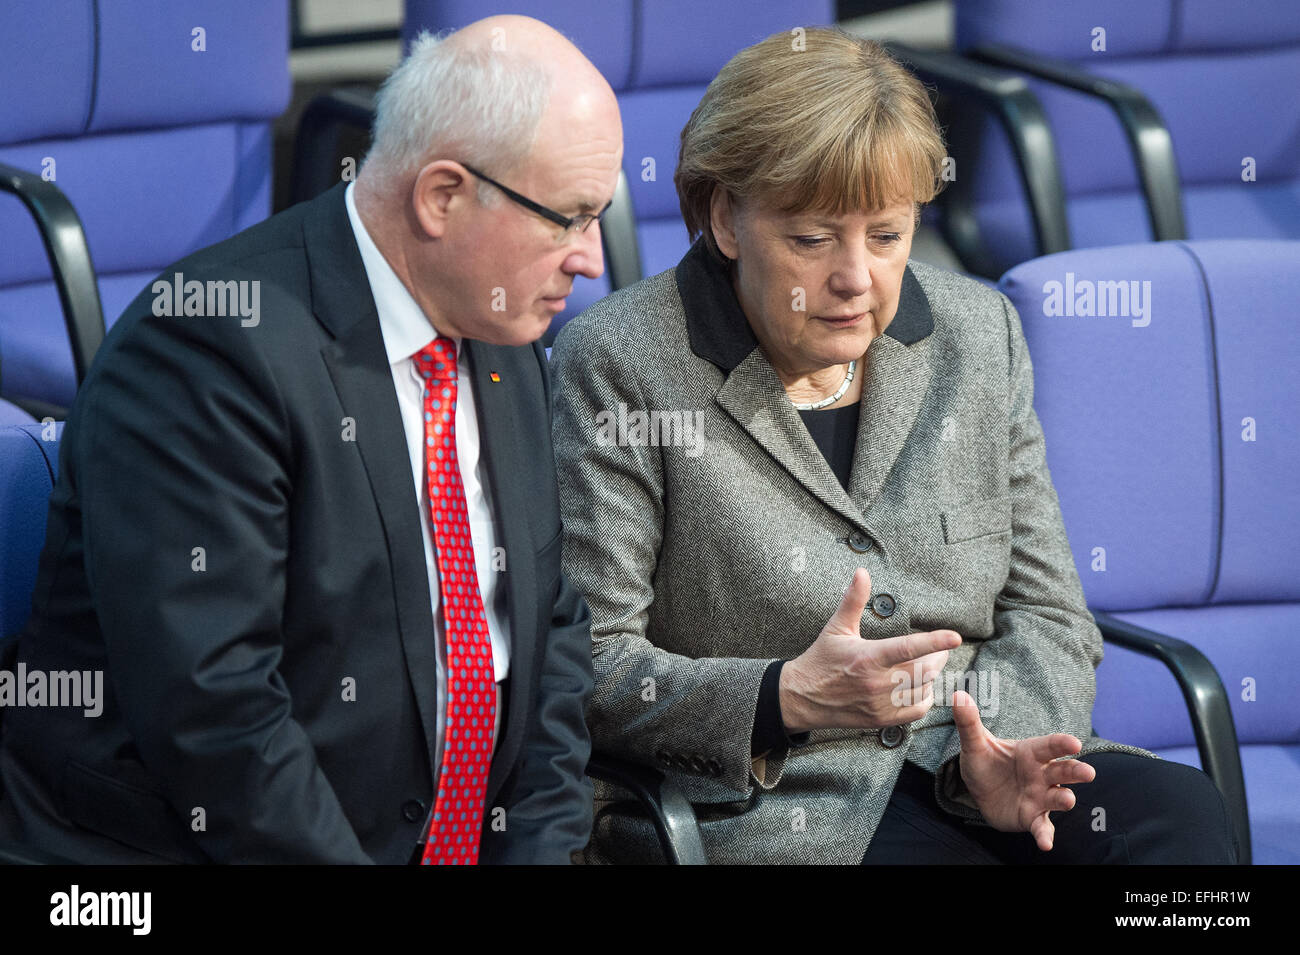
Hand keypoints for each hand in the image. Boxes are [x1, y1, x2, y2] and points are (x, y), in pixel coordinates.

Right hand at [780, 569, 960, 732]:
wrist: (802, 698)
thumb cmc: (820, 660)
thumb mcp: (836, 628)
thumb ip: (853, 600)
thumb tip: (862, 573)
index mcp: (867, 657)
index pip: (908, 648)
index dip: (934, 642)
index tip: (955, 637)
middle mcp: (876, 683)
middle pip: (924, 670)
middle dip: (939, 657)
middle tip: (941, 649)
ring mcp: (880, 704)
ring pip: (923, 689)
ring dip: (932, 675)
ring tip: (930, 664)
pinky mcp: (882, 719)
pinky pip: (917, 709)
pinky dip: (925, 696)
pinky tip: (920, 686)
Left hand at [952, 689, 1096, 850]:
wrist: (980, 790)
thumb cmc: (986, 762)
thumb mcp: (974, 744)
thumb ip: (969, 722)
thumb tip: (958, 694)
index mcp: (1031, 752)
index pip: (1050, 746)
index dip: (1062, 743)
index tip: (1075, 743)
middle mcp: (1042, 774)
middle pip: (1063, 771)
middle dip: (1076, 771)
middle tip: (1089, 773)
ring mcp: (1040, 796)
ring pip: (1058, 797)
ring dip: (1064, 799)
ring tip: (1068, 800)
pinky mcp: (1033, 817)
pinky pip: (1042, 826)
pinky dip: (1045, 835)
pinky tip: (1046, 844)